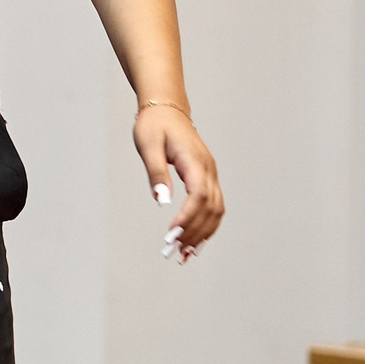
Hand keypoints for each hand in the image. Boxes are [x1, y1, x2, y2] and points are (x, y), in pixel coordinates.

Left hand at [136, 104, 222, 260]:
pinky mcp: (206, 179)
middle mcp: (208, 170)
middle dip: (193, 232)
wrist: (166, 109)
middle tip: (173, 252)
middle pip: (210, 208)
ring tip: (183, 254)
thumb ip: (156, 174)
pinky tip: (194, 242)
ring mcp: (210, 175)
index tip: (172, 234)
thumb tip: (161, 201)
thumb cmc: (154, 125)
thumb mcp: (148, 146)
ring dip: (202, 233)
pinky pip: (213, 206)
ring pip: (216, 210)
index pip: (198, 195)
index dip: (188, 217)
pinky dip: (206, 226)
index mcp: (195, 161)